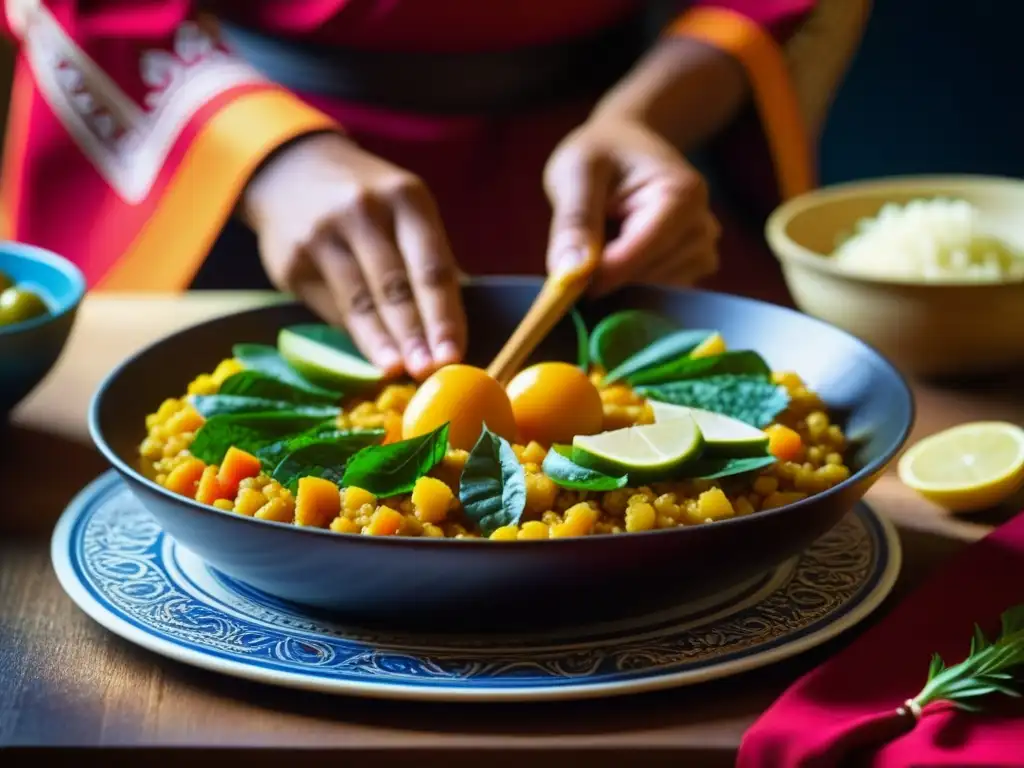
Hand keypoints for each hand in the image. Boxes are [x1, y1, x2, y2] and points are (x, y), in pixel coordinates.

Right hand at [242, 132, 465, 379]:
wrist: (290, 170)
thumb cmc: (368, 201)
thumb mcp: (405, 209)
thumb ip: (428, 259)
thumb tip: (453, 325)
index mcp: (405, 198)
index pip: (430, 266)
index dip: (443, 315)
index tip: (453, 354)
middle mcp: (363, 211)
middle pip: (395, 286)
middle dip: (414, 334)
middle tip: (429, 372)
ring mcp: (322, 235)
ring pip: (359, 302)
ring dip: (381, 343)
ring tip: (396, 371)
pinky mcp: (291, 261)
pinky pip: (330, 306)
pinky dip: (354, 332)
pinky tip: (370, 352)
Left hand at [543, 116, 719, 294]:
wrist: (625, 148)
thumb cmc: (600, 153)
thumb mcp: (576, 172)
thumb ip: (574, 220)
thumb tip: (570, 273)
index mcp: (683, 196)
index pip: (643, 253)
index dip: (602, 273)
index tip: (567, 281)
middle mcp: (702, 227)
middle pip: (648, 278)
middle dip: (608, 275)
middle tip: (579, 247)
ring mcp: (701, 251)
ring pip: (651, 292)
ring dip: (617, 280)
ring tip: (604, 239)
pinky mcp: (691, 270)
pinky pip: (656, 296)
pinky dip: (629, 284)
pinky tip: (618, 254)